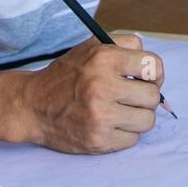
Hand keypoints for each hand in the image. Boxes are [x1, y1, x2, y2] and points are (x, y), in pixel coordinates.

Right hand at [19, 33, 164, 153]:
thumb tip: (155, 69)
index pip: (153, 66)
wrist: (31, 105)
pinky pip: (132, 139)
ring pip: (147, 120)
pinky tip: (109, 125)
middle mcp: (101, 85)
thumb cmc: (66, 76)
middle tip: (130, 97)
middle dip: (145, 97)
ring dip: (138, 118)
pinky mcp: (97, 139)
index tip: (145, 79)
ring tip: (121, 112)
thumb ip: (124, 47)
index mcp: (103, 58)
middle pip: (152, 96)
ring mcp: (99, 115)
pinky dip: (125, 134)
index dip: (154, 74)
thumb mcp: (91, 48)